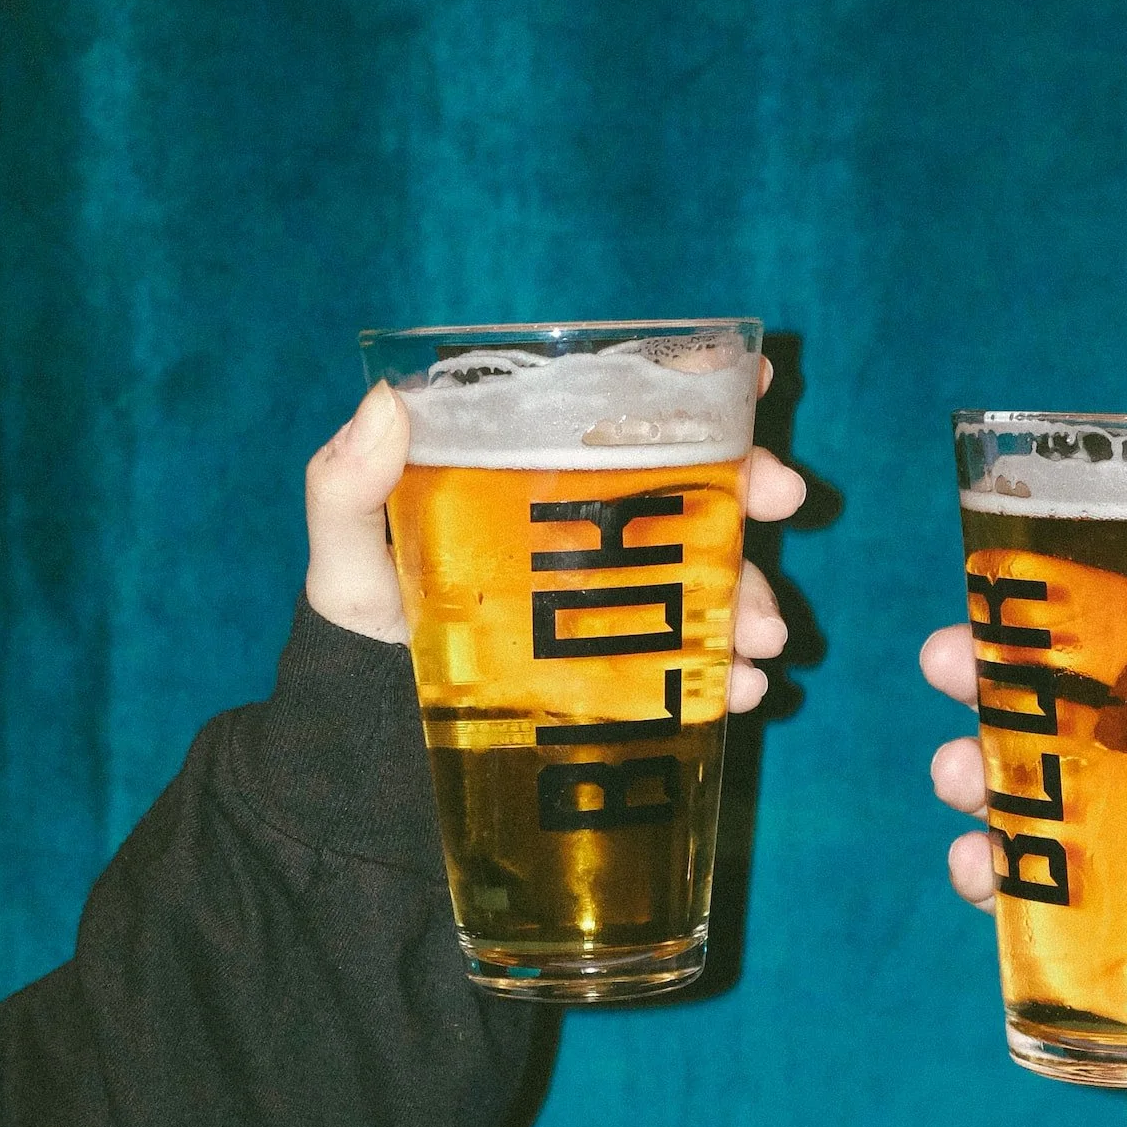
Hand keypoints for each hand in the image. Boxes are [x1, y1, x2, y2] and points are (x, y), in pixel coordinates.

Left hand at [304, 373, 805, 709]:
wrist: (378, 752)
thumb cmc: (361, 633)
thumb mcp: (343, 560)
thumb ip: (345, 488)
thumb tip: (386, 400)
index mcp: (534, 474)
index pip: (616, 412)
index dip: (690, 385)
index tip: (749, 375)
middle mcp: (588, 526)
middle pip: (691, 487)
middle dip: (754, 486)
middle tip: (783, 499)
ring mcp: (616, 600)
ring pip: (709, 575)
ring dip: (752, 594)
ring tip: (759, 639)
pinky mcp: (630, 671)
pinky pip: (697, 658)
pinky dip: (729, 672)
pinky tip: (738, 692)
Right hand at [921, 544, 1126, 1126]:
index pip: (1110, 655)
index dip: (1047, 621)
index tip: (995, 590)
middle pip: (1042, 721)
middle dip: (979, 690)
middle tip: (946, 666)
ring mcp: (1115, 863)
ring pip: (1016, 803)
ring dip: (970, 778)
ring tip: (960, 776)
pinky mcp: (1095, 936)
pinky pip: (1019, 899)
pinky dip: (984, 880)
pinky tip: (976, 869)